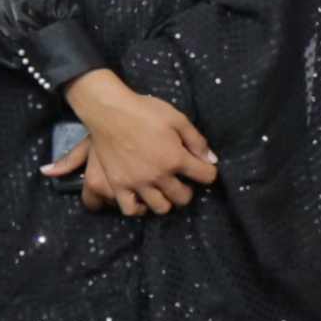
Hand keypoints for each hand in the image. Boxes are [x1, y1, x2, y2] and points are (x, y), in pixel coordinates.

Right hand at [56, 74, 218, 215]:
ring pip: (161, 207)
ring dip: (167, 200)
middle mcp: (158, 175)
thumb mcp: (178, 119)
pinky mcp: (118, 185)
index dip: (209, 172)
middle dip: (188, 190)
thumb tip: (212, 160)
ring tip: (164, 189)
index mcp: (176, 158)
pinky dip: (139, 208)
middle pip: (184, 197)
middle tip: (182, 180)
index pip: (206, 176)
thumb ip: (197, 141)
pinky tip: (143, 198)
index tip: (204, 168)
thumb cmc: (145, 111)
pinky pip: (131, 209)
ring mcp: (137, 183)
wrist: (109, 111)